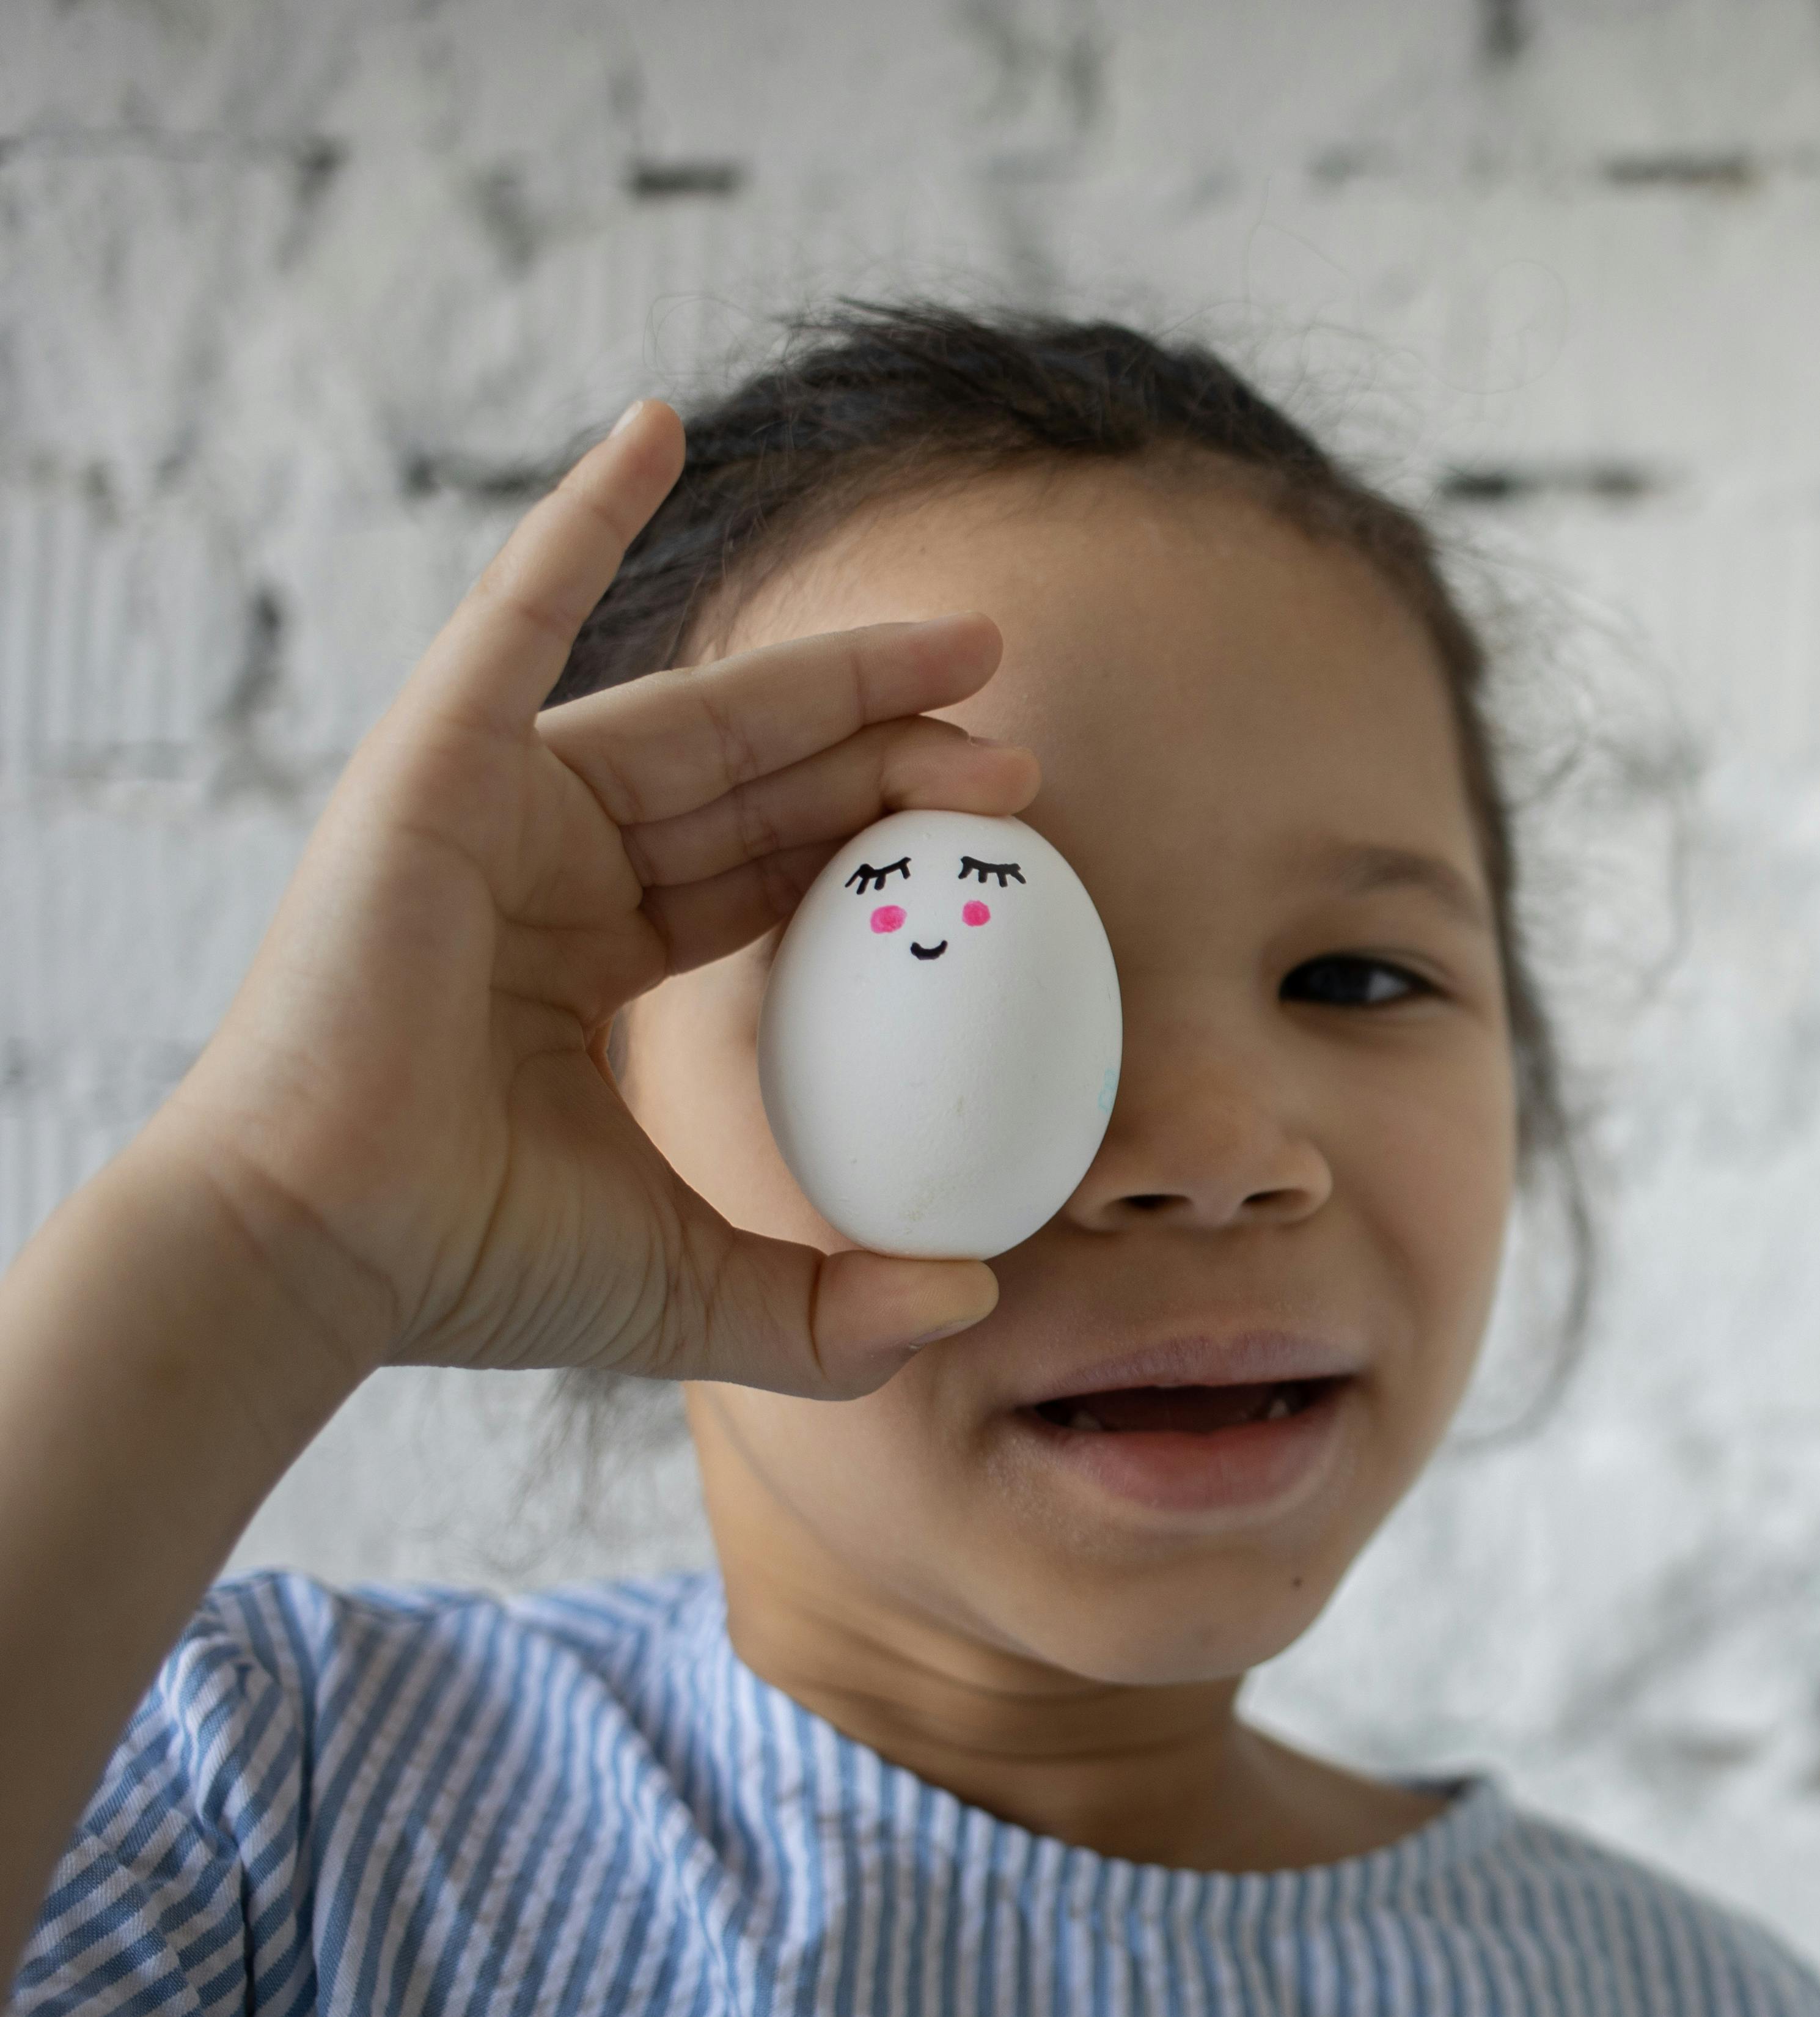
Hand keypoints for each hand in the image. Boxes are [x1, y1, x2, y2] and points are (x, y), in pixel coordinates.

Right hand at [149, 399, 1029, 1394]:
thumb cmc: (481, 1267)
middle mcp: (547, 876)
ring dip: (824, 667)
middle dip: (887, 742)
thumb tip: (977, 1301)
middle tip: (1012, 720)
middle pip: (757, 781)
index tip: (1008, 823)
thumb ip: (838, 1309)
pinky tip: (657, 429)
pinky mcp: (432, 763)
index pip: (769, 874)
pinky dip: (581, 514)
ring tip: (960, 642)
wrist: (330, 1252)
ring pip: (693, 711)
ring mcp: (488, 810)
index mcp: (591, 966)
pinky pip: (517, 609)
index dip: (882, 837)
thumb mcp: (703, 1288)